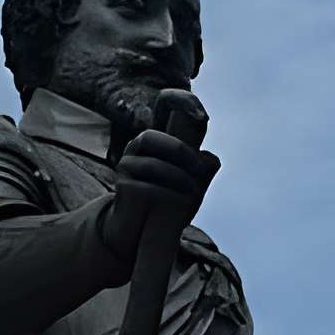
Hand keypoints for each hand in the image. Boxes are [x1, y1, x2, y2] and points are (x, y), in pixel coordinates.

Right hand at [102, 93, 216, 255]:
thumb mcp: (192, 184)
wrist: (145, 233)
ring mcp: (127, 165)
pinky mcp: (124, 186)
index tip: (203, 116)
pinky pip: (150, 187)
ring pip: (155, 164)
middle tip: (199, 170)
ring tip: (192, 193)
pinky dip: (168, 197)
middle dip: (182, 153)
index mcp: (158, 139)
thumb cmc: (170, 203)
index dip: (182, 102)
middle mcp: (138, 146)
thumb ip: (203, 170)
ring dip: (179, 179)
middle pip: (155, 137)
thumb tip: (211, 159)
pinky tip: (175, 205)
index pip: (164, 104)